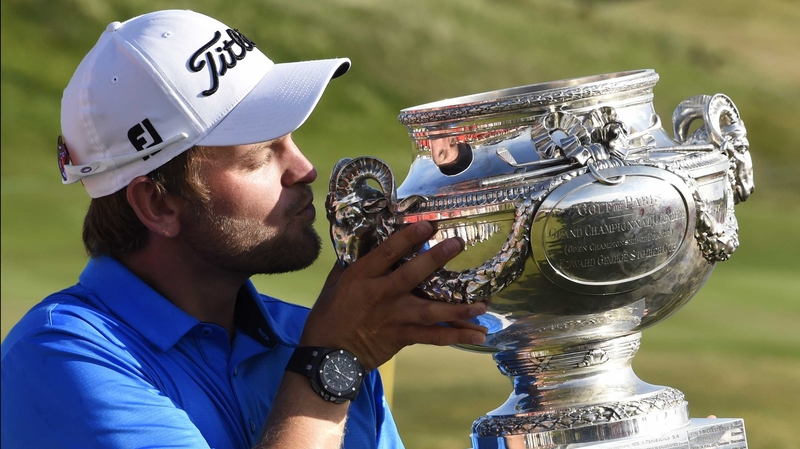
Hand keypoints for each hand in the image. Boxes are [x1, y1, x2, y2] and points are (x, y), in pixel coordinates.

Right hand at [301, 221, 487, 369]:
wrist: (328, 358)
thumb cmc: (329, 318)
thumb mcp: (334, 284)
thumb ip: (352, 264)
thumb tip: (366, 241)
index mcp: (361, 277)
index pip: (387, 252)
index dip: (408, 237)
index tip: (428, 225)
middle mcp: (380, 295)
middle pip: (412, 275)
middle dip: (436, 259)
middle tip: (458, 243)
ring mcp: (394, 317)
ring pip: (430, 311)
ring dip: (458, 308)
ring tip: (482, 305)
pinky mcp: (402, 337)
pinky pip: (432, 337)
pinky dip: (455, 336)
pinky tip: (477, 335)